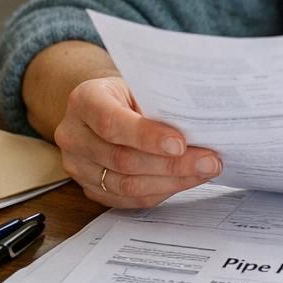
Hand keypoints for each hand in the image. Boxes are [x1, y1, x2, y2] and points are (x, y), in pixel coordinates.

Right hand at [53, 76, 222, 207]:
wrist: (101, 106)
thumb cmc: (126, 92)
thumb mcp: (139, 84)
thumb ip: (158, 102)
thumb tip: (201, 125)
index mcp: (83, 100)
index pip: (111, 122)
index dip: (147, 136)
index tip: (181, 143)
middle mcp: (73, 135)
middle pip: (122, 159)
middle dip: (171, 164)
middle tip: (209, 161)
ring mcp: (77, 166)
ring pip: (126, 185)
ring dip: (171, 181)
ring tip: (204, 172)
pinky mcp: (89, 188)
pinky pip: (127, 199)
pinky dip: (161, 191)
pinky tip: (185, 181)